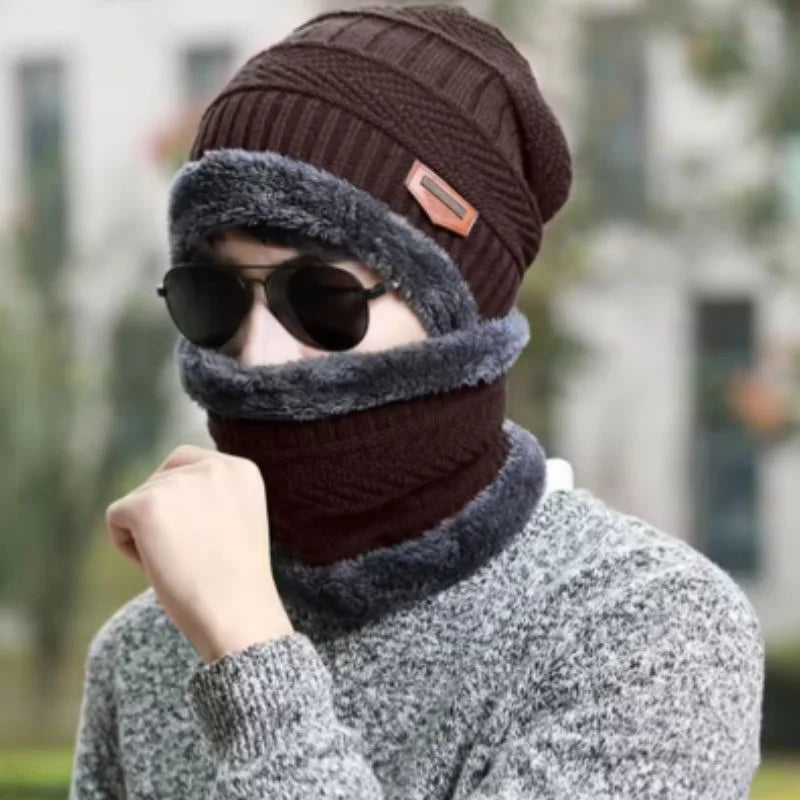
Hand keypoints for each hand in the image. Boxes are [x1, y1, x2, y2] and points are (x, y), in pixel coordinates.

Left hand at [105, 444, 293, 662]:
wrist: (237, 614)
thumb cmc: (234, 583)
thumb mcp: (234, 522)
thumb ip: (208, 497)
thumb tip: (161, 494)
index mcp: (240, 469)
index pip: (185, 463)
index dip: (179, 502)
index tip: (198, 537)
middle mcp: (212, 465)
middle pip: (158, 481)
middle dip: (164, 519)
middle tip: (192, 556)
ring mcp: (179, 482)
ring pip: (137, 501)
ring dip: (148, 534)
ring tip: (181, 563)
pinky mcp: (147, 503)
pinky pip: (116, 517)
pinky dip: (127, 546)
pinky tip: (158, 566)